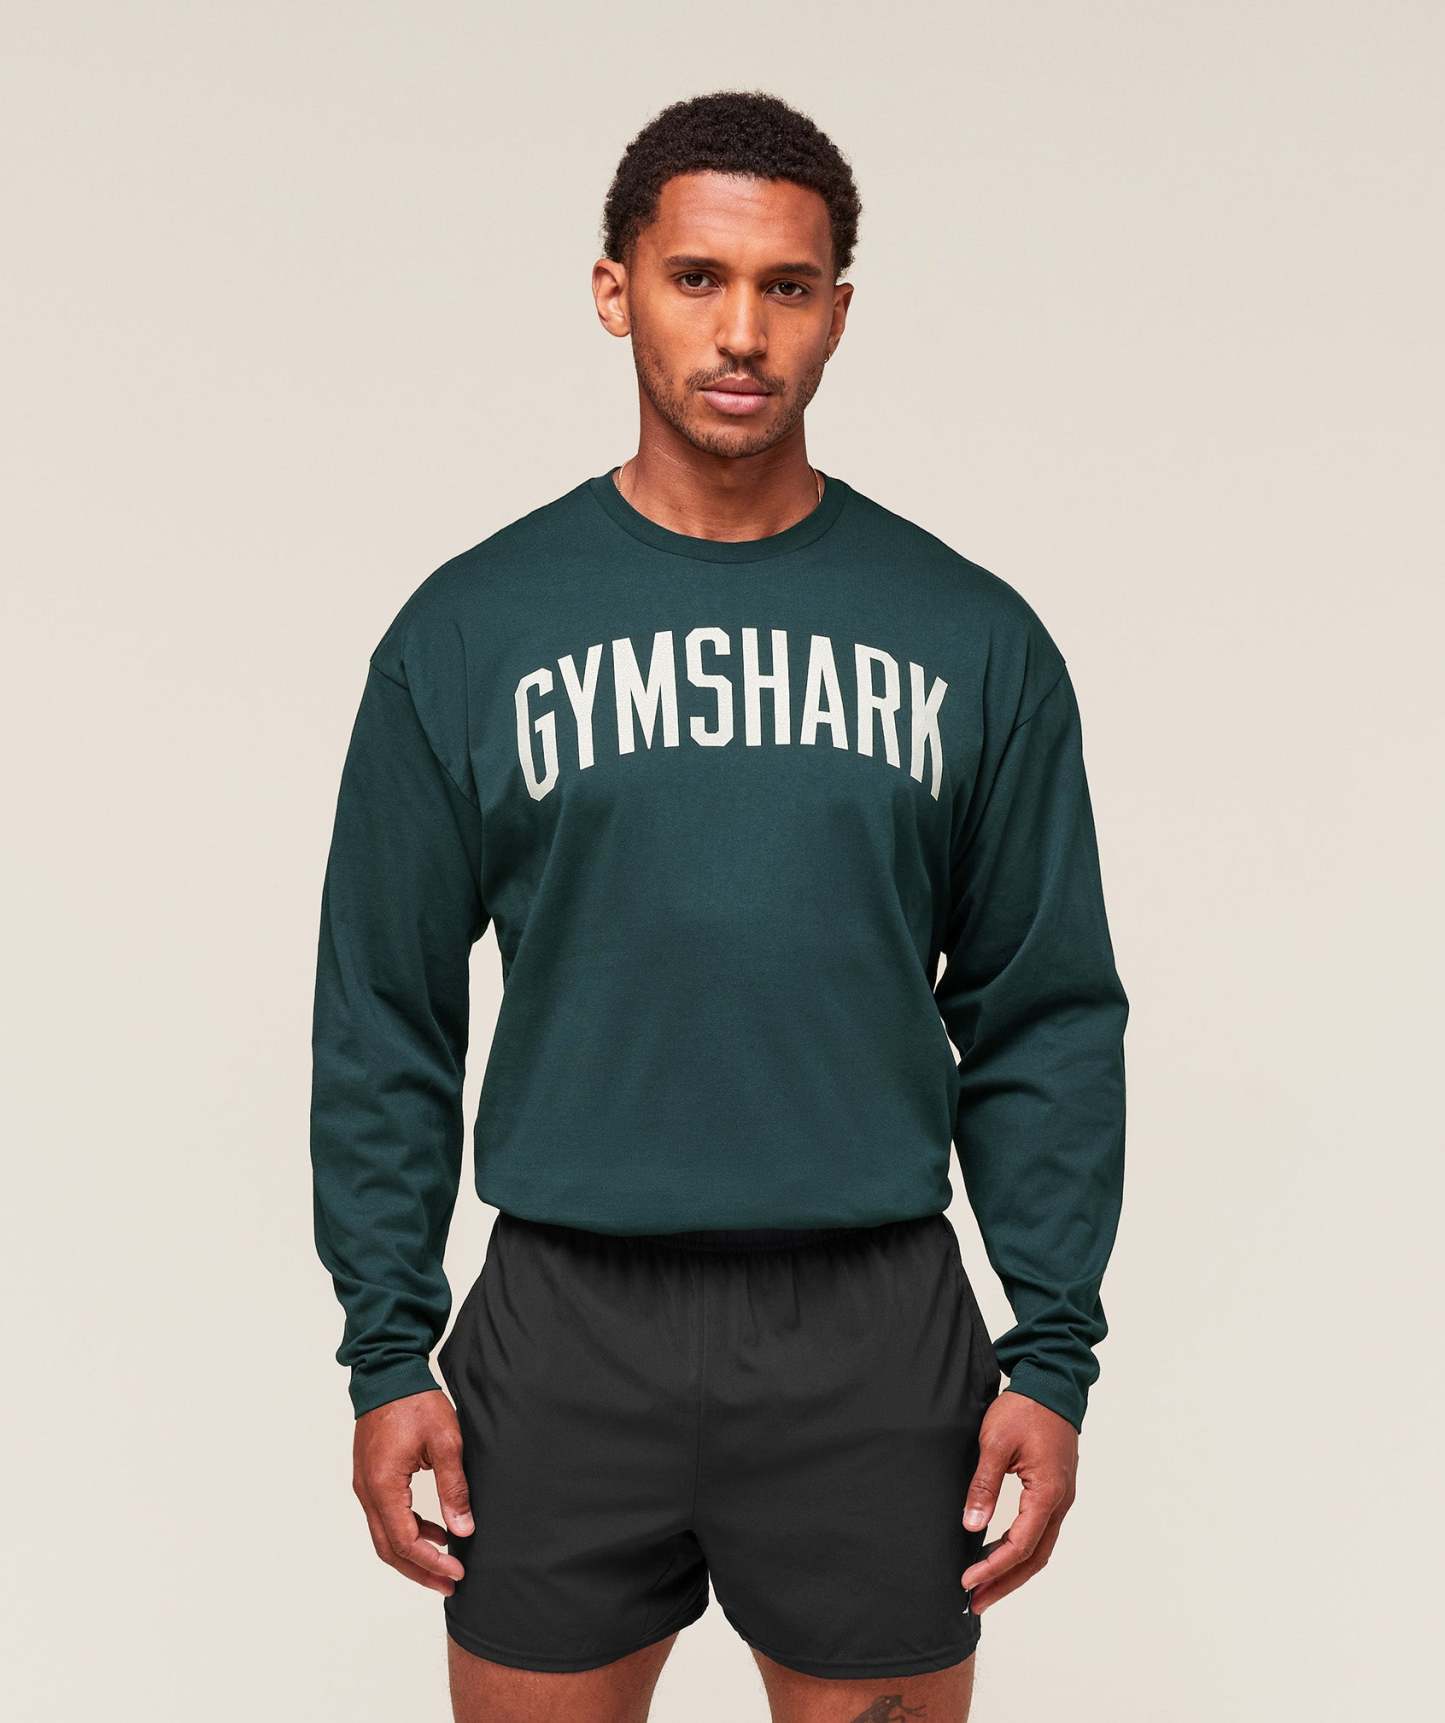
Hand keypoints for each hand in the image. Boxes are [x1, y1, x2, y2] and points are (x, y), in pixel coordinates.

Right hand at [352, 1389, 474, 1593]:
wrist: (388, 1373)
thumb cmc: (416, 1402)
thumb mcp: (446, 1442)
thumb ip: (453, 1488)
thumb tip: (463, 1530)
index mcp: (384, 1485)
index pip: (405, 1541)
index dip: (431, 1562)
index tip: (457, 1573)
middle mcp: (367, 1491)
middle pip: (389, 1549)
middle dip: (420, 1570)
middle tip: (450, 1584)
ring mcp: (365, 1485)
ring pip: (384, 1536)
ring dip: (413, 1553)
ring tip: (446, 1562)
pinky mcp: (370, 1478)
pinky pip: (385, 1517)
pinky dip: (408, 1531)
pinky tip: (435, 1529)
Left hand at [960, 1388, 1077, 1613]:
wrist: (1052, 1383)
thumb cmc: (1024, 1409)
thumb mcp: (996, 1443)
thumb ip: (984, 1485)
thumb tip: (971, 1525)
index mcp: (1047, 1493)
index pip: (1020, 1545)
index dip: (992, 1567)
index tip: (967, 1582)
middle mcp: (1060, 1502)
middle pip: (1034, 1558)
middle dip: (1004, 1583)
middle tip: (975, 1603)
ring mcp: (1060, 1498)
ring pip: (1039, 1548)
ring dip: (1012, 1571)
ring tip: (984, 1589)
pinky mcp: (1054, 1491)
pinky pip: (1040, 1532)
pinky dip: (1020, 1551)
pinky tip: (999, 1555)